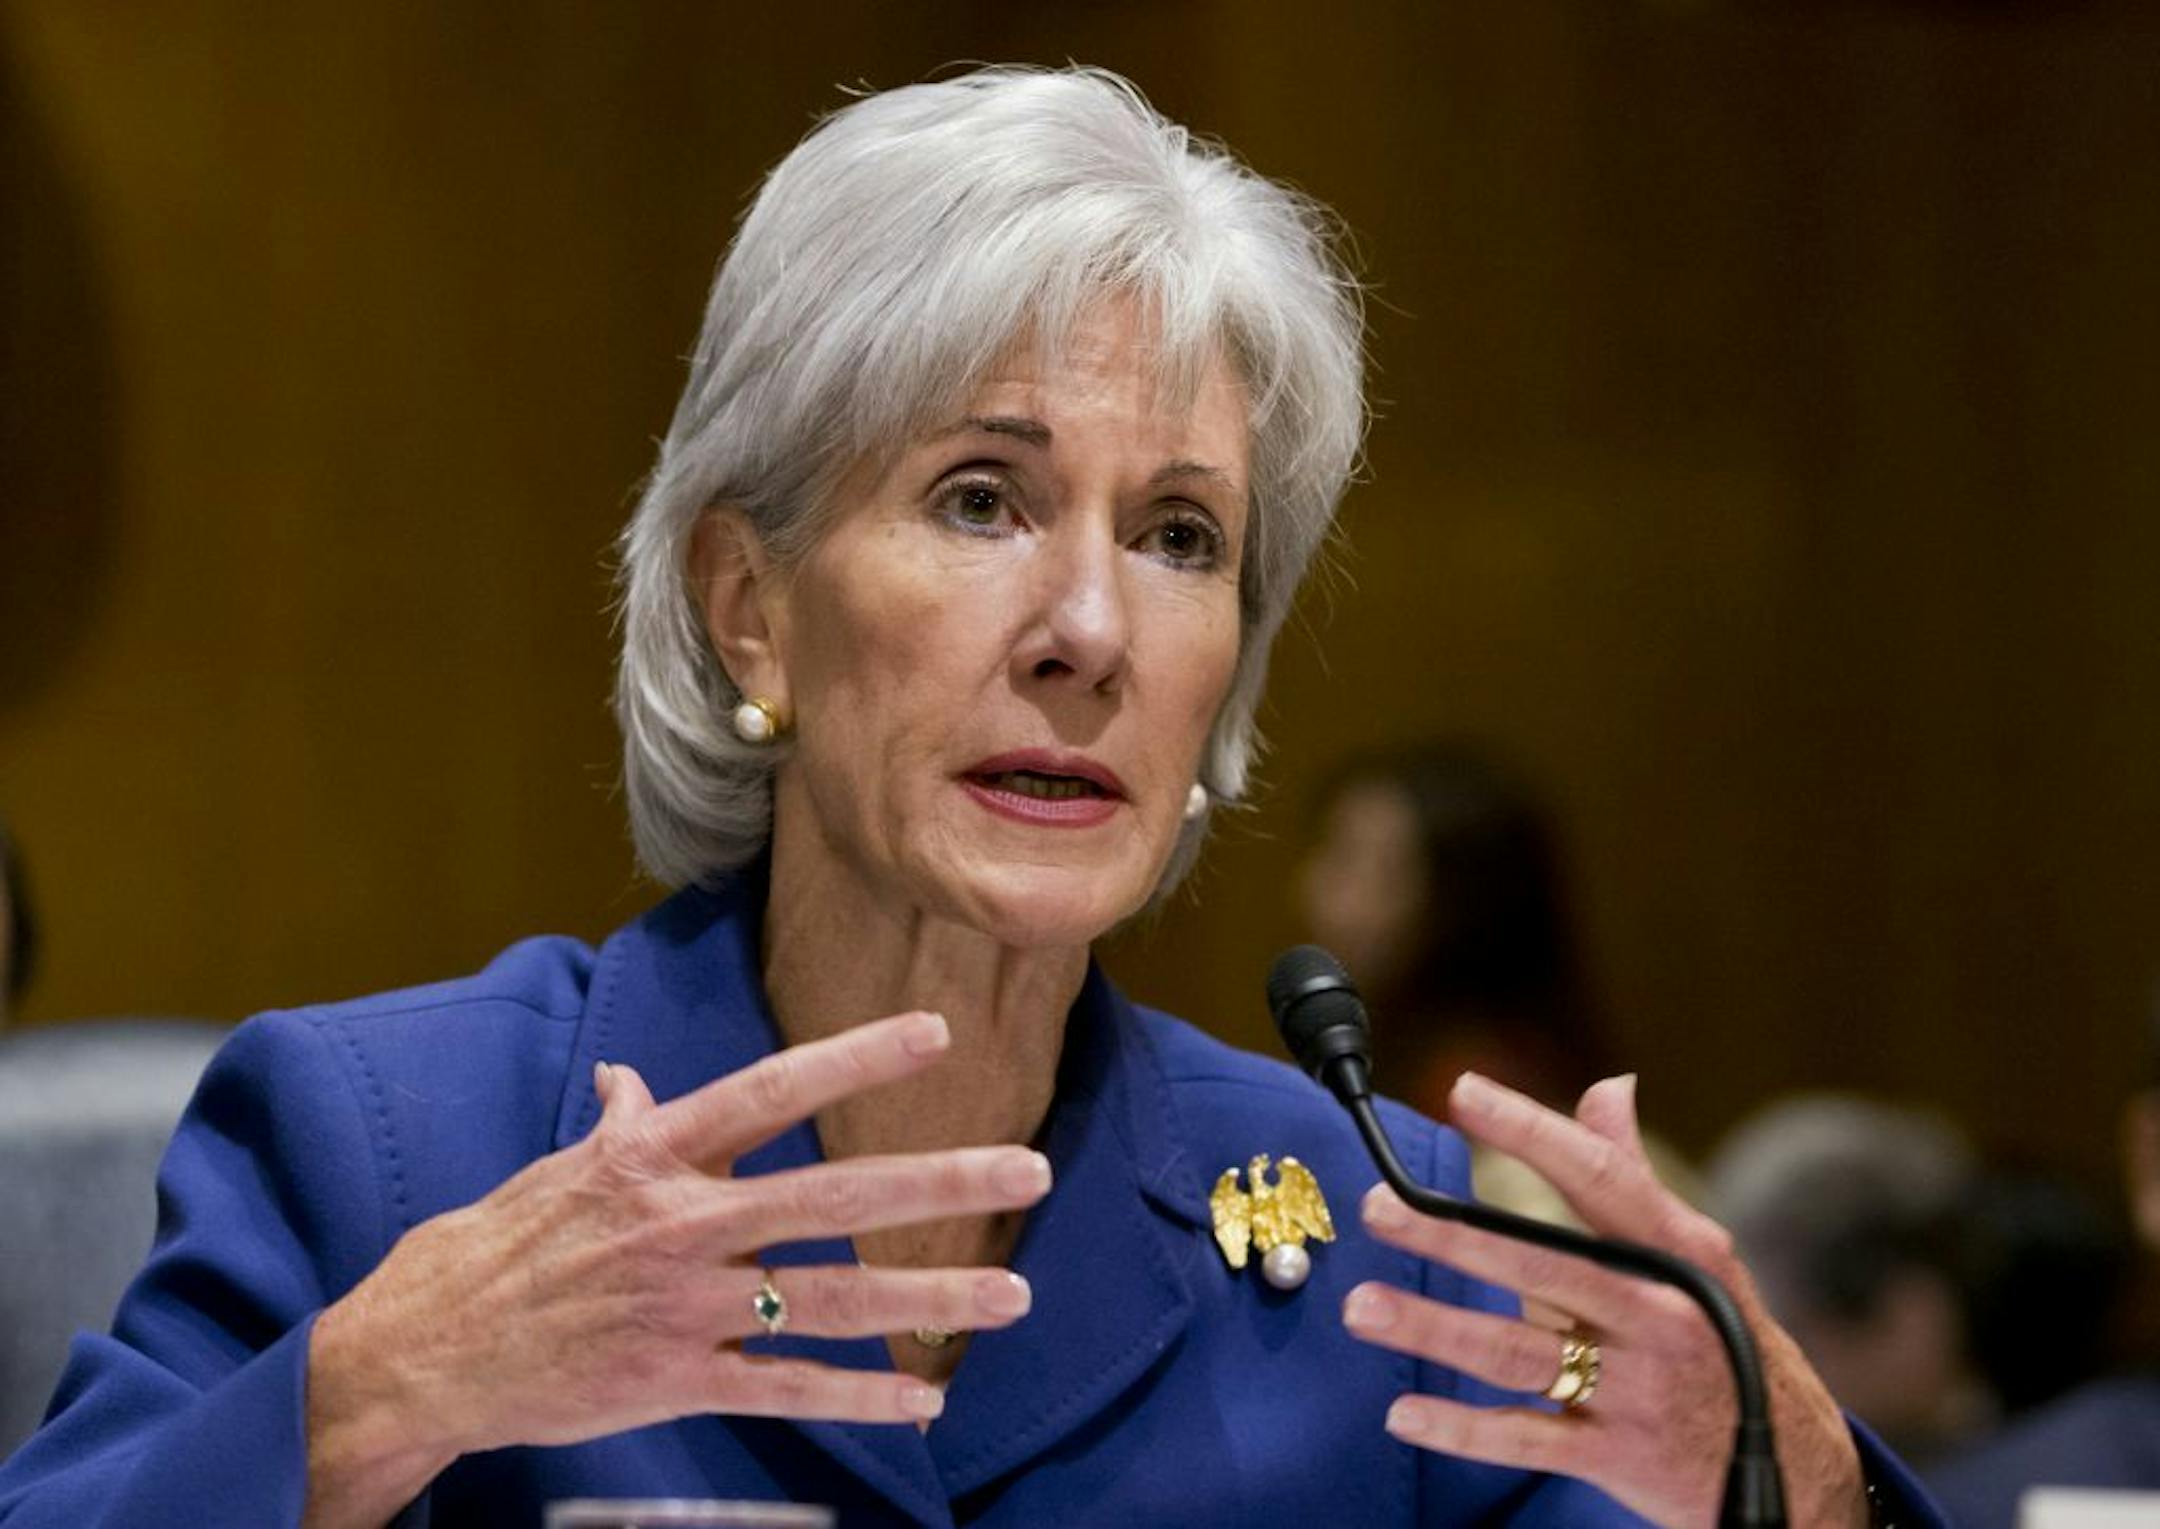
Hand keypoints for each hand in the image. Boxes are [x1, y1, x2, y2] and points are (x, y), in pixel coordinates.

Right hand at [304, 1011, 1049, 1526]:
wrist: (427, 1348)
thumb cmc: (499, 1244)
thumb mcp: (564, 1166)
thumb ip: (623, 1121)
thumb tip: (632, 1076)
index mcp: (653, 1154)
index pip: (770, 1092)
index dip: (853, 1059)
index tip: (933, 1033)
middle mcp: (678, 1223)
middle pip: (829, 1196)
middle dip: (935, 1183)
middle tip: (1027, 1167)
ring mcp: (682, 1306)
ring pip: (828, 1300)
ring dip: (928, 1299)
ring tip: (1011, 1294)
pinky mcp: (675, 1380)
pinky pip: (786, 1390)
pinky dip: (860, 1395)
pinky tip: (927, 1399)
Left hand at [1342, 1073, 1865, 1528]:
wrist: (1795, 1469)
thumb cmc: (1723, 1338)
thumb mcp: (1697, 1257)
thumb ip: (1631, 1174)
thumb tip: (1608, 1085)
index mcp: (1679, 1253)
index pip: (1598, 1178)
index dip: (1530, 1132)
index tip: (1462, 1090)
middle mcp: (1661, 1312)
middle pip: (1541, 1265)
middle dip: (1453, 1235)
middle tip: (1378, 1209)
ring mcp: (1640, 1387)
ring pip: (1520, 1353)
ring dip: (1435, 1330)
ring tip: (1363, 1307)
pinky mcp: (1620, 1456)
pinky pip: (1528, 1439)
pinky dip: (1463, 1428)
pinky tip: (1403, 1413)